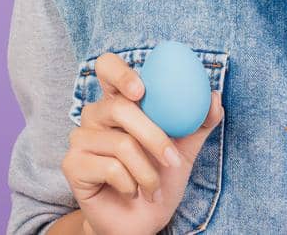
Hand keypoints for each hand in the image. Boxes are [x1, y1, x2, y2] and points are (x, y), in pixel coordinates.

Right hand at [61, 51, 223, 234]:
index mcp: (117, 102)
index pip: (107, 67)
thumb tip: (214, 98)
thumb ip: (198, 123)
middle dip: (154, 136)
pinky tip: (132, 192)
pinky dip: (131, 184)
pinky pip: (110, 167)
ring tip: (154, 188)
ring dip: (148, 172)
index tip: (142, 90)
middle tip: (172, 158)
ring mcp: (80, 138)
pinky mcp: (72, 163)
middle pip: (119, 107)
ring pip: (121, 143)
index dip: (120, 72)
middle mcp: (95, 114)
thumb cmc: (158, 180)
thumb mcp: (184, 151)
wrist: (140, 222)